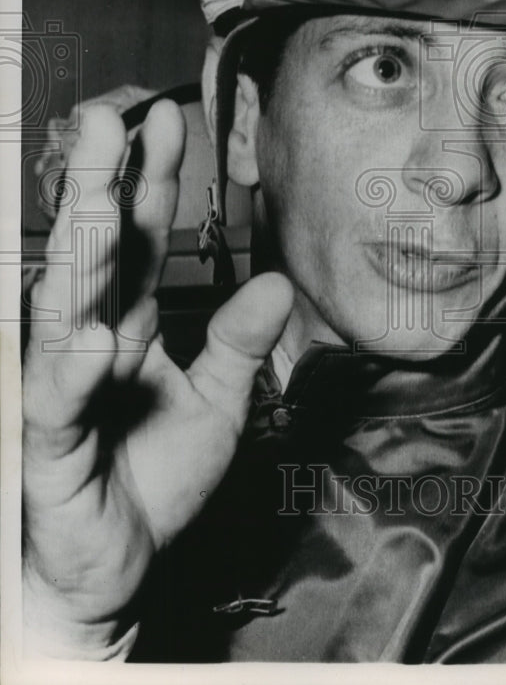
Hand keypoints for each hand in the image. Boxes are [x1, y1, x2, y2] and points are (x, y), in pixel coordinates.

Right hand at [22, 101, 291, 652]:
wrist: (119, 566)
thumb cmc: (154, 480)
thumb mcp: (216, 403)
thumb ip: (238, 343)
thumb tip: (278, 283)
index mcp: (129, 327)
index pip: (140, 241)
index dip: (151, 181)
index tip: (169, 120)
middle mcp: (90, 343)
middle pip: (97, 254)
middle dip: (104, 186)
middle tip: (111, 118)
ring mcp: (63, 388)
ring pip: (66, 309)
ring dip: (83, 252)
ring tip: (99, 195)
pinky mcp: (48, 443)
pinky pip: (57, 400)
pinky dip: (73, 368)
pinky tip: (94, 334)